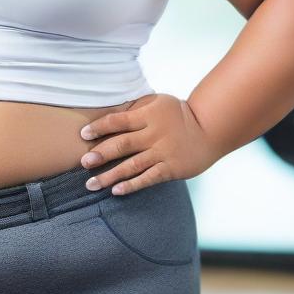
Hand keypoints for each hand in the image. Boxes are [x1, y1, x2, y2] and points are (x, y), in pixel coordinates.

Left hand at [78, 93, 216, 195]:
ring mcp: (163, 153)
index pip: (119, 121)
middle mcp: (154, 134)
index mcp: (149, 115)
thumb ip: (136, 107)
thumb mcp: (158, 102)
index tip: (83, 134)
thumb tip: (108, 109)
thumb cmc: (178, 113)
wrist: (209, 129)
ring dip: (110, 175)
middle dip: (101, 154)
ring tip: (91, 184)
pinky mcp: (171, 169)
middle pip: (123, 144)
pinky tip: (116, 191)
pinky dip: (132, 185)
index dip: (100, 127)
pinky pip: (148, 178)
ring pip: (132, 165)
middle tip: (83, 162)